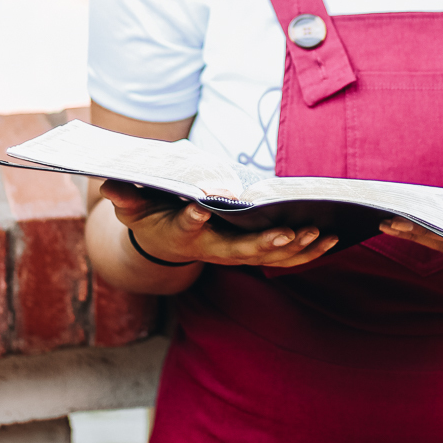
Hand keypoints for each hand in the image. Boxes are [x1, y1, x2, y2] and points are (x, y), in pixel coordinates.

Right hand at [100, 181, 338, 267]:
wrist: (163, 243)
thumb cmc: (151, 215)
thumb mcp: (133, 205)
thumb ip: (126, 196)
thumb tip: (110, 184)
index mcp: (181, 233)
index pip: (186, 226)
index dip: (191, 218)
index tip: (199, 208)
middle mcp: (211, 249)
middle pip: (240, 251)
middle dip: (266, 243)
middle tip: (290, 232)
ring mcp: (233, 254)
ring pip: (268, 258)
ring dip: (297, 250)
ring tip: (323, 234)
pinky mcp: (250, 253)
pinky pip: (282, 259)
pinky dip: (307, 253)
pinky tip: (332, 240)